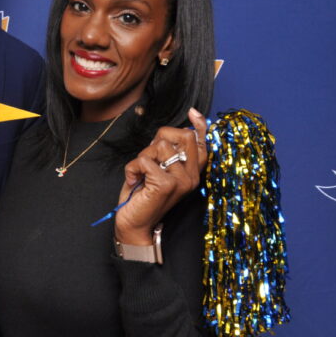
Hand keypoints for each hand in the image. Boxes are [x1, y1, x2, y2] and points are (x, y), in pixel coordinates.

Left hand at [114, 108, 207, 245]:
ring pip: (160, 146)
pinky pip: (145, 160)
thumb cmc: (144, 195)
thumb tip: (176, 129)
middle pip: (183, 136)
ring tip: (141, 174)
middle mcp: (192, 176)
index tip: (193, 112)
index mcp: (193, 172)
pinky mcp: (166, 185)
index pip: (202, 143)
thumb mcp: (158, 169)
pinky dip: (132, 168)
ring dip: (142, 157)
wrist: (134, 224)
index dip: (199, 125)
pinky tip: (134, 181)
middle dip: (159, 139)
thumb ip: (168, 152)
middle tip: (148, 158)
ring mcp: (182, 181)